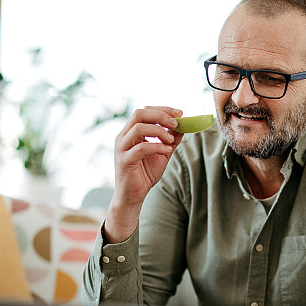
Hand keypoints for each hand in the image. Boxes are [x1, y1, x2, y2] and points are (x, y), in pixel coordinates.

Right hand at [105, 106, 183, 242]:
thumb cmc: (145, 174)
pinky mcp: (124, 161)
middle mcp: (123, 137)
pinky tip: (167, 151)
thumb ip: (171, 139)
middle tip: (176, 122)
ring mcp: (122, 148)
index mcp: (131, 132)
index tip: (180, 113)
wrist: (133, 196)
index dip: (163, 109)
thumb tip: (184, 125)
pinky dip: (157, 146)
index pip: (144, 111)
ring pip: (138, 127)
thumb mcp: (162, 153)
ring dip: (159, 130)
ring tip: (171, 140)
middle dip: (161, 115)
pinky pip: (141, 148)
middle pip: (139, 113)